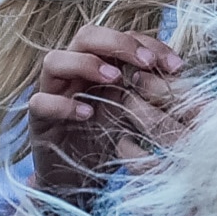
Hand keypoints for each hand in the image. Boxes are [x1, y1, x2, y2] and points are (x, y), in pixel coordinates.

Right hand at [23, 24, 183, 198]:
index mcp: (99, 64)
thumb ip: (147, 90)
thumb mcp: (133, 112)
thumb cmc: (107, 138)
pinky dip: (62, 104)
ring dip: (86, 64)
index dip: (148, 44)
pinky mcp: (38, 119)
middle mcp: (73, 72)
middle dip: (117, 43)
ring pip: (54, 60)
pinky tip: (87, 114)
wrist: (78, 179)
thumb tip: (179, 74)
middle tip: (145, 62)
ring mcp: (52, 93)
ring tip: (114, 79)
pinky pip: (40, 102)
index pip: (120, 37)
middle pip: (85, 36)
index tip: (176, 65)